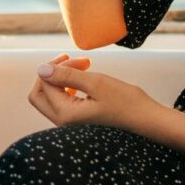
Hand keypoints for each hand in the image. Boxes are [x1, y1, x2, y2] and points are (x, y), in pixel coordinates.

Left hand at [28, 58, 161, 133]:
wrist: (145, 119)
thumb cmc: (125, 101)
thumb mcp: (95, 82)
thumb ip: (66, 75)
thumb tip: (40, 69)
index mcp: (65, 115)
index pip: (44, 83)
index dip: (58, 66)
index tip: (80, 60)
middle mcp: (62, 123)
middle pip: (39, 93)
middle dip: (52, 73)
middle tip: (72, 60)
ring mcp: (68, 124)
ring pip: (50, 95)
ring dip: (62, 77)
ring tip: (83, 66)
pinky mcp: (76, 121)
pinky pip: (61, 100)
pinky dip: (68, 86)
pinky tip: (83, 79)